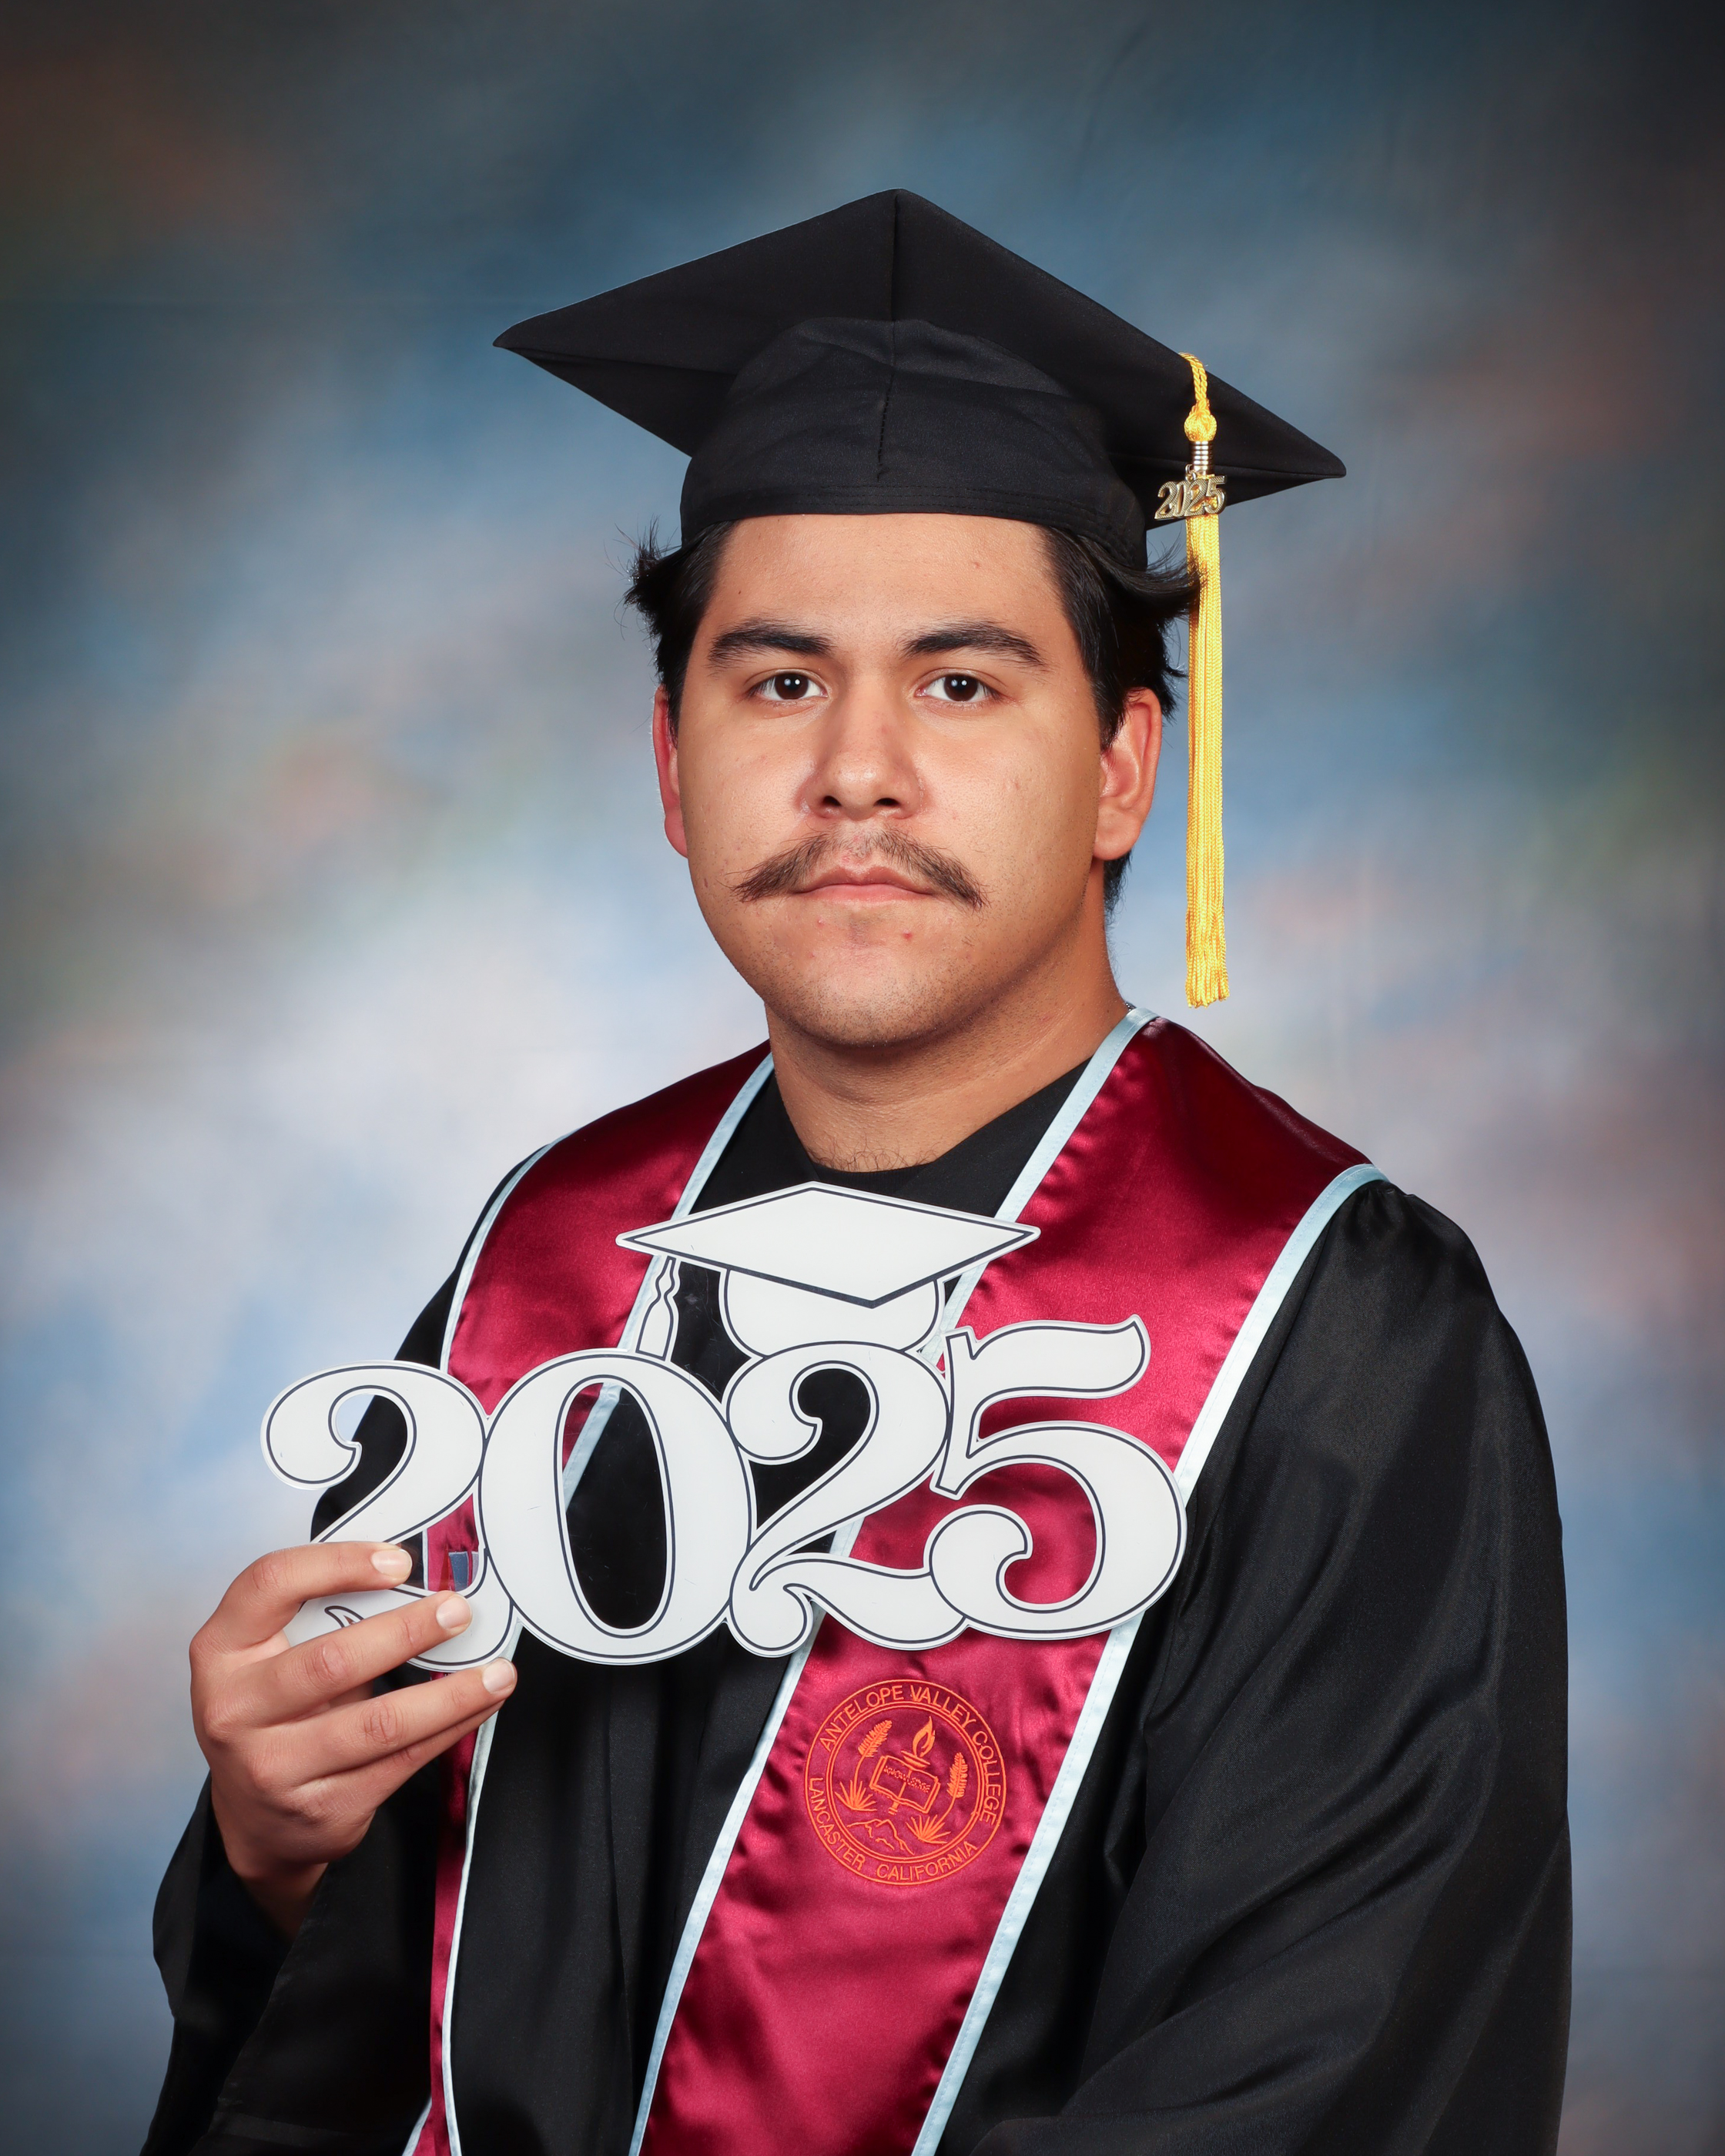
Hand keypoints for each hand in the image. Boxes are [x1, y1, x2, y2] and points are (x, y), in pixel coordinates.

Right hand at [191, 1541, 515, 1937]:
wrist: (253, 1821)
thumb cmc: (271, 1714)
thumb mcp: (268, 1658)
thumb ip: (320, 1617)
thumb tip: (413, 1578)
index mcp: (221, 1652)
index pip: (270, 1584)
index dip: (338, 1563)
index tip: (399, 1561)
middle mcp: (236, 1711)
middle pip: (332, 1661)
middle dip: (407, 1632)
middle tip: (457, 1611)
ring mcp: (274, 1768)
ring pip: (379, 1724)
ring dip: (450, 1694)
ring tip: (497, 1670)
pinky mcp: (321, 1809)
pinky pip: (401, 1762)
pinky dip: (450, 1728)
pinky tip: (480, 1704)